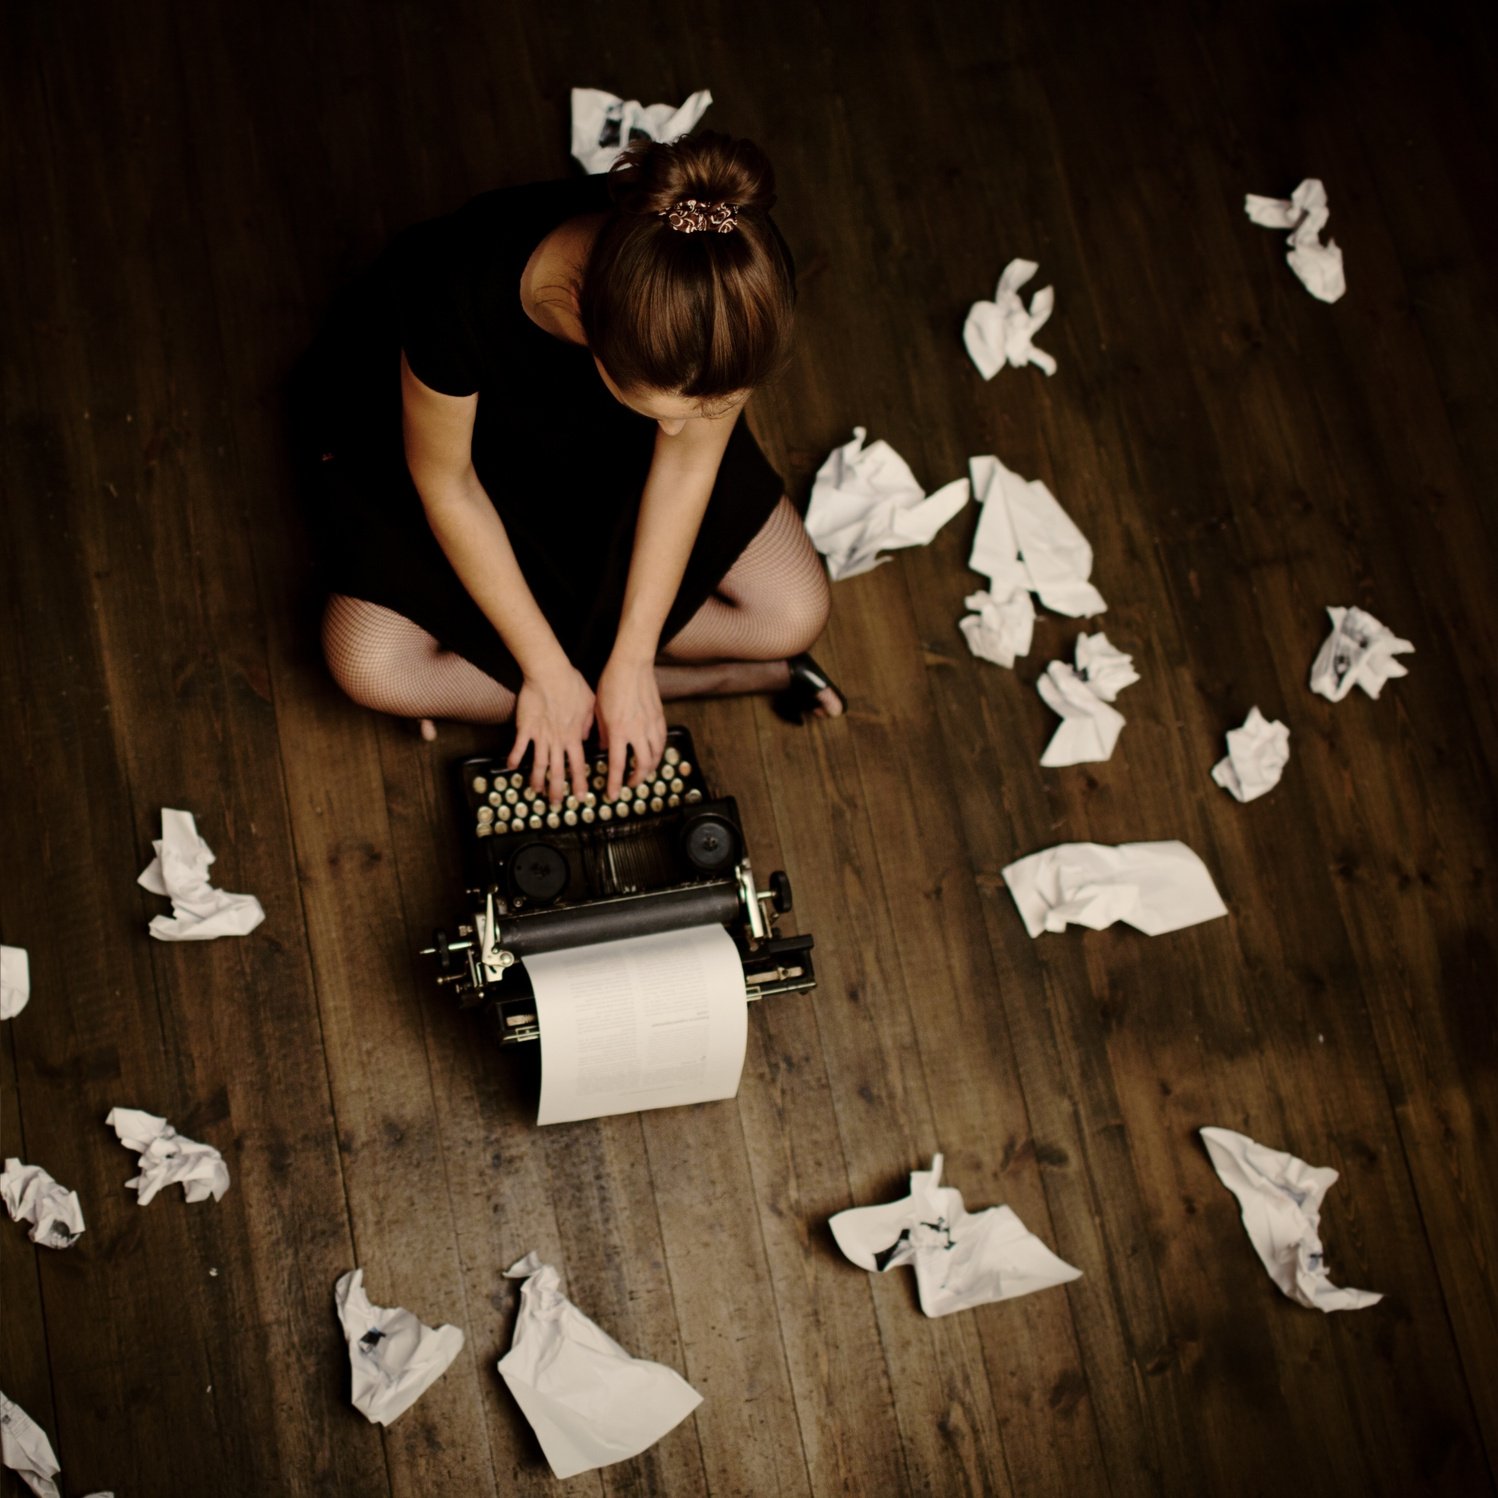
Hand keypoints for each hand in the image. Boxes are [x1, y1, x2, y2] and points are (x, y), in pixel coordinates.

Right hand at [508, 662, 594, 803]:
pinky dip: (514, 758)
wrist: (549, 673)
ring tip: (535, 791)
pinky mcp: (524, 728)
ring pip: (538, 764)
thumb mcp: (589, 704)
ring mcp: (539, 736)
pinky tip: (511, 768)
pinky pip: (518, 747)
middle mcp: (557, 740)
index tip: (581, 797)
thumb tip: (586, 738)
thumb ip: (588, 724)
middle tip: (555, 803)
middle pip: (557, 771)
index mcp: (573, 736)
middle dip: (557, 790)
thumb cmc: (572, 684)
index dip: (579, 782)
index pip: (578, 765)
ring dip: (537, 780)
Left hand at [595, 654, 665, 800]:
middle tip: (630, 784)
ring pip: (656, 755)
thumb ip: (602, 732)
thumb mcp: (599, 710)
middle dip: (637, 779)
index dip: (614, 783)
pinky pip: (662, 741)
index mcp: (618, 731)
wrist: (631, 665)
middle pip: (643, 764)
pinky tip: (654, 754)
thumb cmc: (611, 684)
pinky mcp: (659, 717)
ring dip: (650, 768)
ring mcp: (651, 724)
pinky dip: (659, 752)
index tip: (612, 794)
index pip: (617, 765)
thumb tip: (603, 748)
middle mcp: (637, 731)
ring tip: (643, 772)